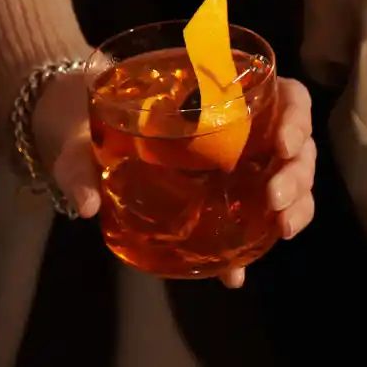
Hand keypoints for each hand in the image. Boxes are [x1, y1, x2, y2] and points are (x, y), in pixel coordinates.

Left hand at [41, 74, 319, 288]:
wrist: (67, 132)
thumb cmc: (81, 115)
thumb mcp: (78, 131)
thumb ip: (80, 163)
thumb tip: (88, 205)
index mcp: (222, 93)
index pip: (283, 94)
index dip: (296, 116)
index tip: (284, 142)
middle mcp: (242, 125)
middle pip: (297, 142)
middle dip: (299, 172)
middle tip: (276, 198)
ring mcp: (238, 162)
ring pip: (291, 178)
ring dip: (297, 204)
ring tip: (282, 229)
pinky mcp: (224, 197)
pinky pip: (254, 217)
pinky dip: (252, 245)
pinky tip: (237, 273)